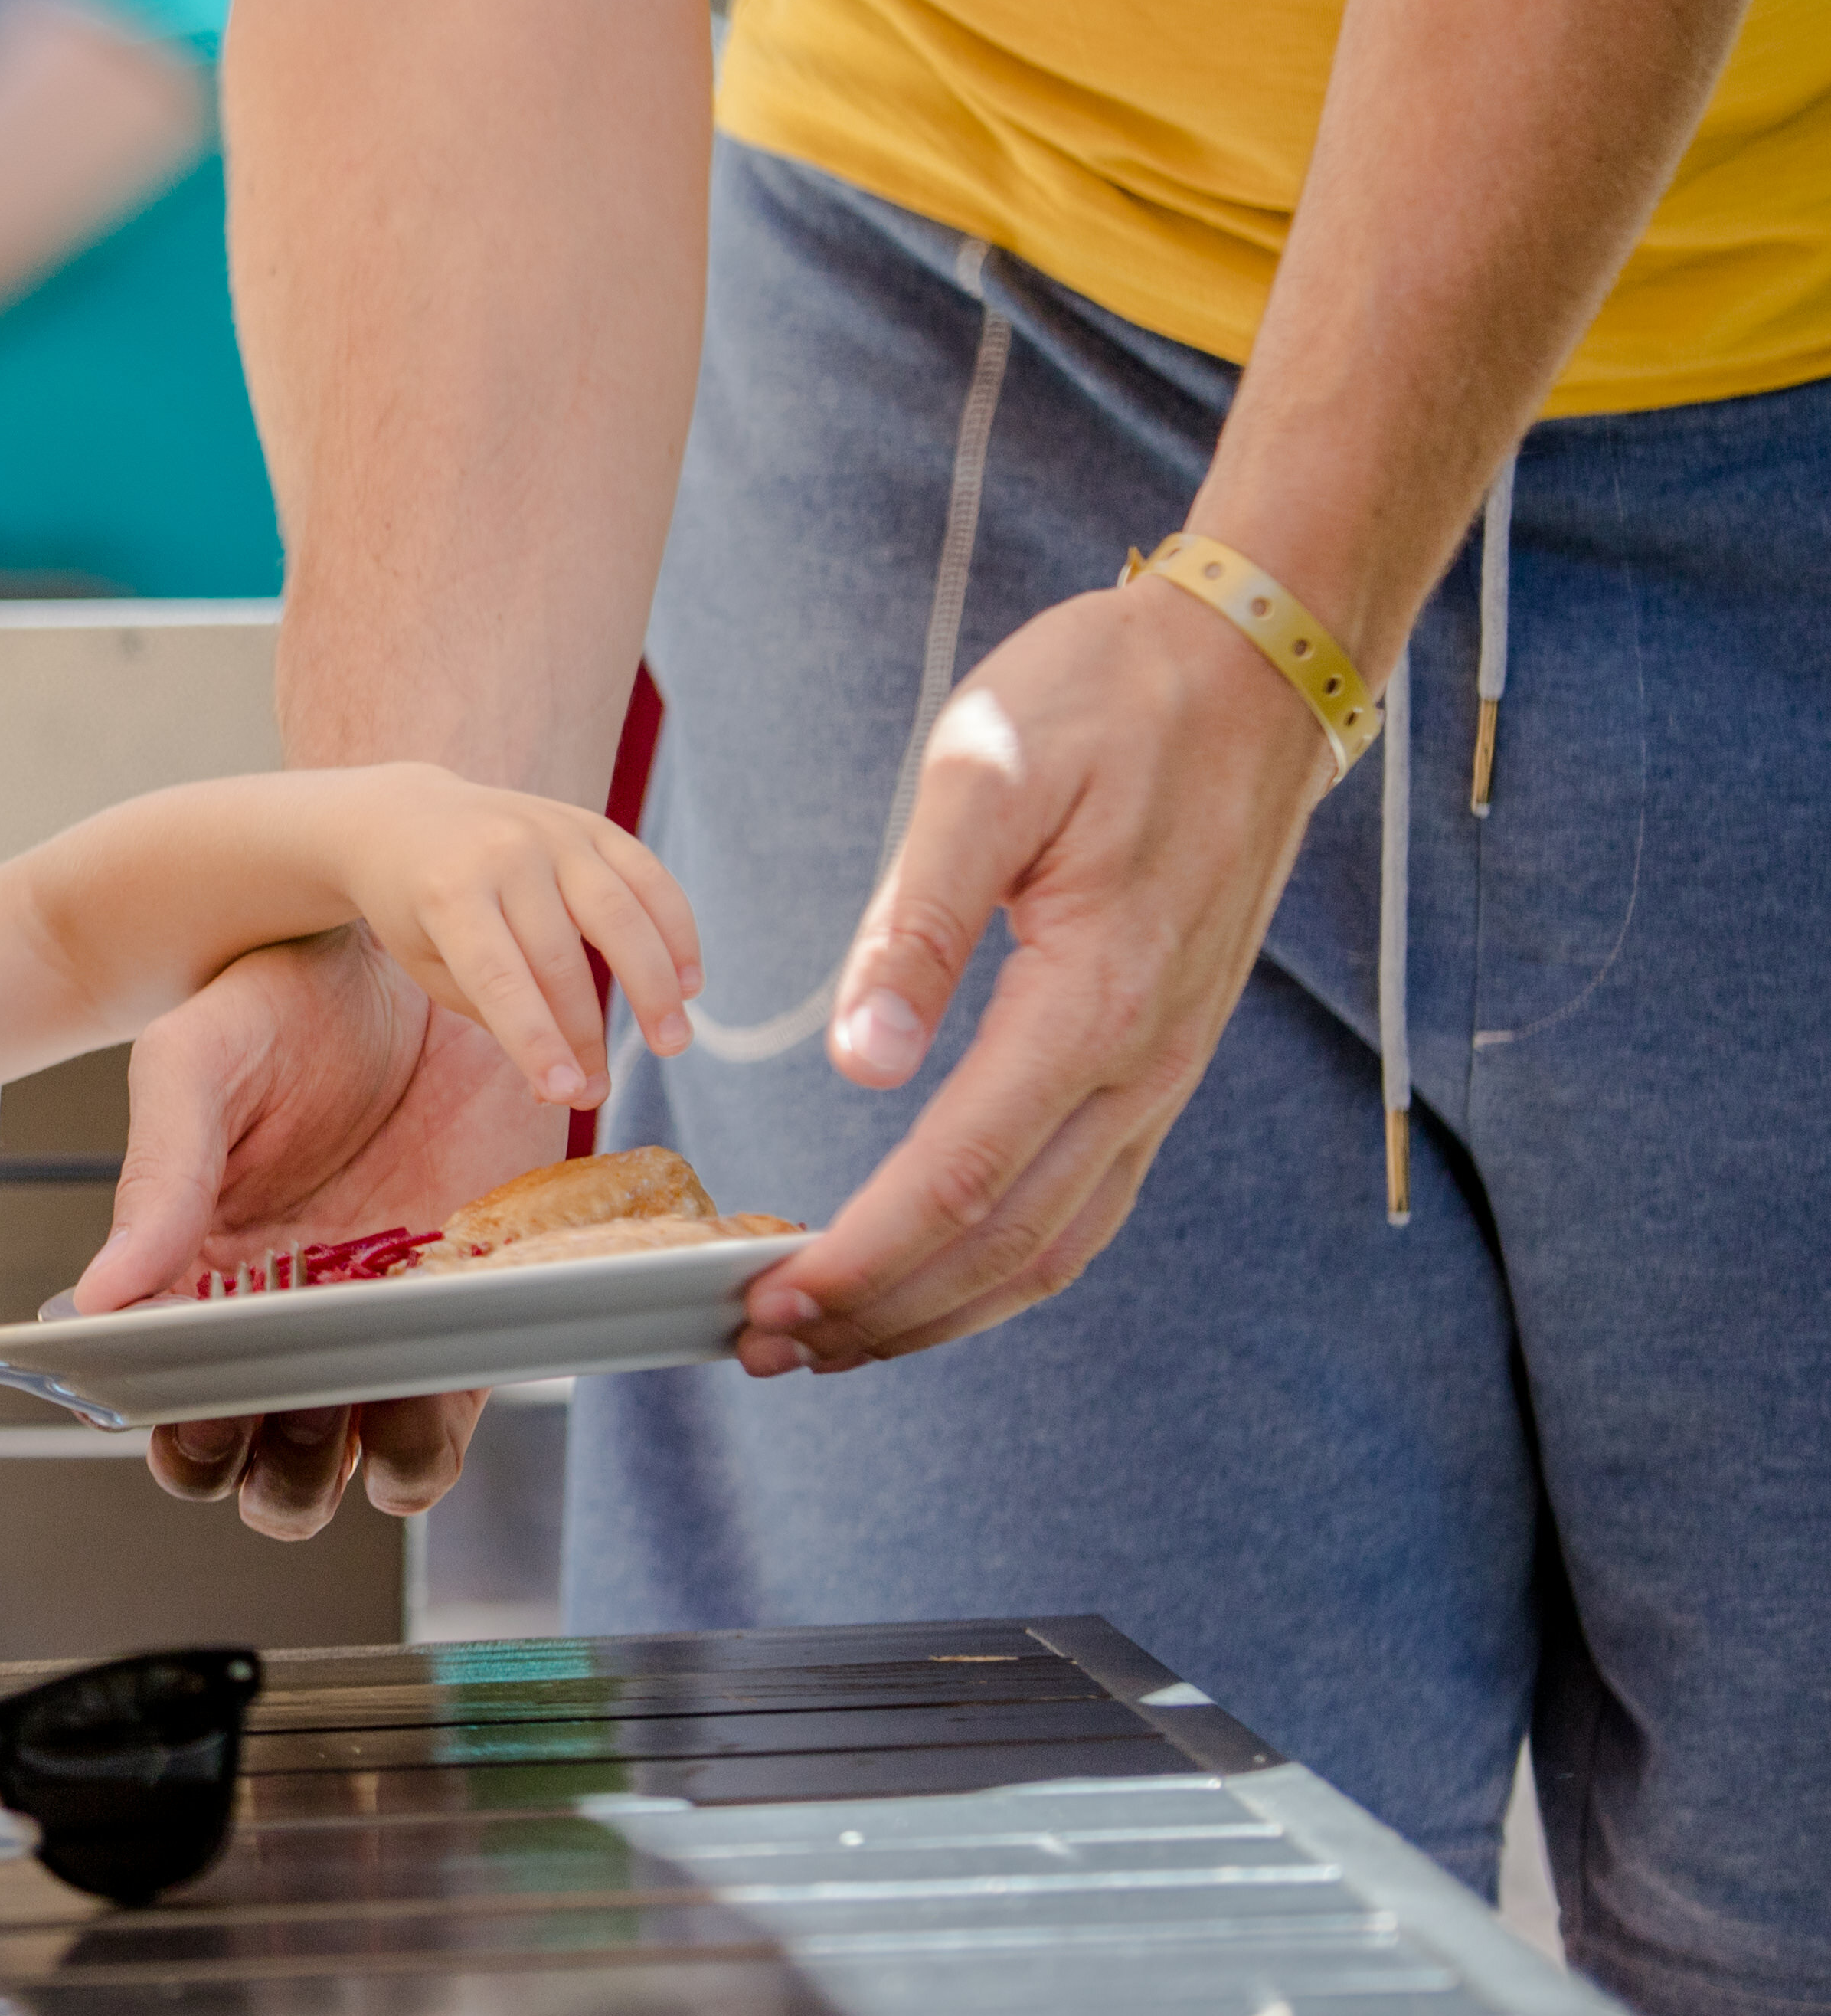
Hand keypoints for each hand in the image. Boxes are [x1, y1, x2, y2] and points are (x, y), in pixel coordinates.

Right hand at [77, 929, 557, 1534]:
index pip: (157, 1399)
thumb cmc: (298, 1003)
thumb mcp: (202, 1061)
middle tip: (261, 1404)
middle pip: (242, 1463)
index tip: (186, 1400)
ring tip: (343, 1397)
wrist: (446, 956)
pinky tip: (422, 1380)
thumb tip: (94, 1300)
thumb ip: (158, 1173)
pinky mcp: (459, 1329)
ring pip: (335, 1474)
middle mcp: (274, 1323)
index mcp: (192, 1271)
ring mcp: (369, 1336)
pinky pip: (435, 1437)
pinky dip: (425, 1445)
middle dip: (244, 1464)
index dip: (168, 1429)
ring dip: (329, 1474)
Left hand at [328, 762, 697, 1100]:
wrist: (404, 816)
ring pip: (617, 914)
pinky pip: (648, 876)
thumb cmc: (418, 909)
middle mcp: (502, 854)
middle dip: (584, 1034)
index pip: (499, 979)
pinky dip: (676, 930)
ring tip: (672, 1043)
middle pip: (560, 957)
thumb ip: (496, 1017)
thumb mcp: (431, 964)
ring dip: (652, 985)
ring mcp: (549, 831)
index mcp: (447, 893)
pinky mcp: (588, 823)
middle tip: (597, 1093)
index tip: (566, 1096)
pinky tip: (688, 982)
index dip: (537, 1041)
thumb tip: (566, 1091)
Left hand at [753, 576, 1331, 1371]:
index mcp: (1093, 1000)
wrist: (1252, 671)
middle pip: (1007, 1242)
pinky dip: (998, 1263)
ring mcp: (1163, 1072)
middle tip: (763, 1344)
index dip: (863, 1256)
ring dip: (939, 1307)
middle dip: (882, 1311)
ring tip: (828, 1339)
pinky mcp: (1160, 1060)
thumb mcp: (986, 772)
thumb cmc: (1108, 701)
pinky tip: (928, 1276)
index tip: (772, 1297)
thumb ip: (920, 922)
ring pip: (1054, 1243)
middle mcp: (1143, 1063)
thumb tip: (860, 1060)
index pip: (962, 1175)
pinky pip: (1082, 1202)